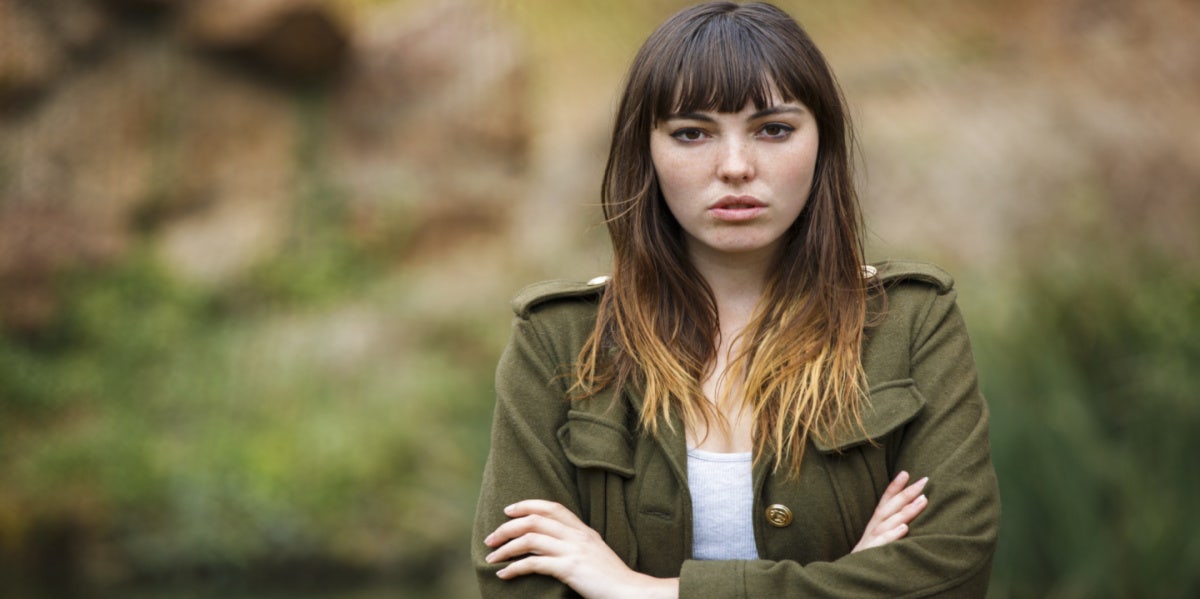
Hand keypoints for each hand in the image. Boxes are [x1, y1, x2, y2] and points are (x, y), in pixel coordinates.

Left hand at [484, 499, 677, 598]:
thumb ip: (577, 543)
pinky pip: (534, 563)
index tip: (508, 510)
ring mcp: (573, 551)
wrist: (631, 593)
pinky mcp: (570, 569)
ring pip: (530, 539)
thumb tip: (553, 544)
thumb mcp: (595, 552)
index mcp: (583, 529)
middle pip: (534, 520)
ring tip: (491, 557)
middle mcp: (577, 535)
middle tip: (491, 538)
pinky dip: (514, 568)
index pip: (552, 507)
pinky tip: (504, 574)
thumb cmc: (612, 578)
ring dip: (505, 548)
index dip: (528, 505)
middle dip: (507, 527)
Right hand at [852, 470, 928, 552]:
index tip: (906, 472)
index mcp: (874, 526)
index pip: (884, 502)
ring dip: (906, 510)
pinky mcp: (870, 555)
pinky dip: (892, 535)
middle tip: (925, 480)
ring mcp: (871, 542)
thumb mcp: (875, 542)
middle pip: (889, 508)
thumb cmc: (866, 560)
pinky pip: (882, 544)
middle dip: (906, 492)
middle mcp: (872, 530)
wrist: (846, 581)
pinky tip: (904, 528)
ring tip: (923, 499)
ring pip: (889, 522)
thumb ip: (887, 529)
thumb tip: (906, 520)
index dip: (894, 487)